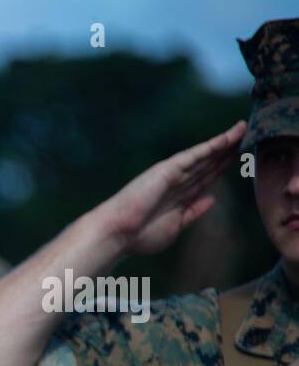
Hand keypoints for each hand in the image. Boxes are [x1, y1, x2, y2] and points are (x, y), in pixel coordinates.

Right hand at [97, 121, 245, 256]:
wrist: (117, 234)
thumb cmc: (139, 236)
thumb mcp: (175, 226)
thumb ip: (194, 212)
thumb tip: (212, 198)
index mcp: (180, 196)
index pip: (207, 177)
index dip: (225, 166)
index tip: (243, 156)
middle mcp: (178, 182)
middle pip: (210, 163)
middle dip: (229, 150)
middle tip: (249, 134)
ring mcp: (173, 175)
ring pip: (205, 156)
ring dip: (225, 143)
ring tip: (243, 129)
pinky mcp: (168, 170)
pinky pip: (194, 155)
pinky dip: (211, 146)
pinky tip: (227, 137)